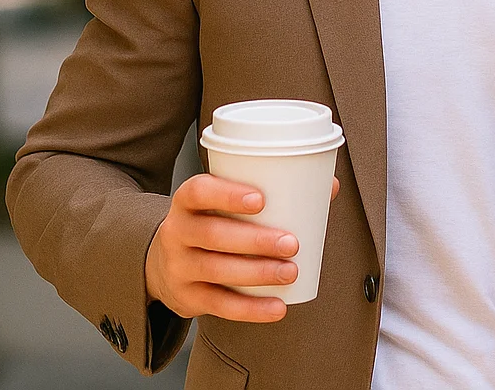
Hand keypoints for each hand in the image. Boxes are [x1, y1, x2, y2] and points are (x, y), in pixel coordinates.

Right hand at [144, 172, 340, 322]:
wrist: (164, 264)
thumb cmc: (212, 223)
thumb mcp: (224, 204)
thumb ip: (270, 191)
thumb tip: (329, 186)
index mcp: (187, 202)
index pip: (198, 191)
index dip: (226, 194)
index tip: (261, 199)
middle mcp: (177, 232)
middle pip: (212, 235)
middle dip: (254, 240)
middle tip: (292, 244)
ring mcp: (178, 267)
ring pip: (216, 270)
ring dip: (257, 273)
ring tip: (291, 272)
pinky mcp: (187, 298)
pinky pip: (219, 305)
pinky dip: (251, 308)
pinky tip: (278, 307)